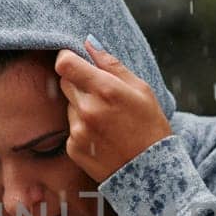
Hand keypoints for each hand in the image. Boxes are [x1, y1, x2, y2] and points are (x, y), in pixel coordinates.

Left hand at [54, 38, 172, 181]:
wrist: (151, 173)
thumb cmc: (151, 127)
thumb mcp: (141, 90)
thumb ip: (112, 65)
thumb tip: (89, 43)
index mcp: (105, 90)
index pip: (65, 63)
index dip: (68, 59)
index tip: (77, 62)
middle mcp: (87, 109)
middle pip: (64, 82)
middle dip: (78, 82)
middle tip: (101, 94)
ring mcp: (78, 130)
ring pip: (69, 106)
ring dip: (81, 107)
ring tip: (107, 120)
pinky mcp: (73, 148)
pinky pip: (71, 128)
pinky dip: (82, 128)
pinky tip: (102, 137)